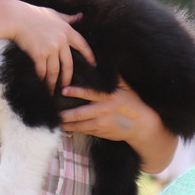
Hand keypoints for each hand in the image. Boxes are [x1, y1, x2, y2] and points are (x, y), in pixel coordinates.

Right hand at [10, 3, 94, 91]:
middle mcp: (61, 40)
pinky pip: (42, 70)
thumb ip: (68, 18)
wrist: (16, 17)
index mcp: (67, 30)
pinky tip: (41, 84)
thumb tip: (81, 16)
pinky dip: (42, 78)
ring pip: (55, 70)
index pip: (82, 45)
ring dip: (53, 82)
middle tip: (67, 86)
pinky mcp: (39, 54)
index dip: (89, 56)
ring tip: (52, 90)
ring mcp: (50, 48)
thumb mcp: (54, 13)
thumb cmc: (33, 14)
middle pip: (68, 64)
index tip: (93, 65)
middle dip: (67, 77)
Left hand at [61, 79, 179, 173]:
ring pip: (79, 124)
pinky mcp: (100, 132)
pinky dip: (73, 129)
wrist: (142, 126)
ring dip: (66, 123)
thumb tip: (102, 61)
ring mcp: (101, 123)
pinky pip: (83, 130)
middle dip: (65, 113)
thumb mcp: (125, 87)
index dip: (76, 92)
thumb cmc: (132, 103)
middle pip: (80, 113)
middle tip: (53, 110)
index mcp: (108, 97)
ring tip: (54, 120)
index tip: (64, 90)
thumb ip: (112, 77)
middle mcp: (103, 111)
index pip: (90, 93)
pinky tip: (64, 127)